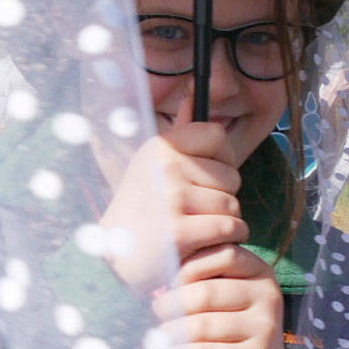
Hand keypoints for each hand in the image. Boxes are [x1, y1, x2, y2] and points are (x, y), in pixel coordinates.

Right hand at [98, 122, 245, 286]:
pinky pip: (230, 227)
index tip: (206, 178)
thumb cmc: (143, 210)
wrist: (116, 258)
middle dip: (222, 197)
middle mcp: (165, 166)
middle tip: (193, 212)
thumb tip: (197, 89)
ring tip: (197, 228)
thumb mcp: (154, 165)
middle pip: (232, 176)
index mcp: (160, 146)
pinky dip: (228, 239)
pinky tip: (206, 243)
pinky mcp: (180, 230)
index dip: (222, 159)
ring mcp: (172, 197)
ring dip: (226, 222)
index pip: (218, 135)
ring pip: (233, 205)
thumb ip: (182, 134)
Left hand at [153, 243, 285, 348]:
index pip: (224, 255)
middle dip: (173, 304)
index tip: (172, 283)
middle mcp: (268, 296)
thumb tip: (160, 283)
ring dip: (172, 333)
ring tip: (160, 338)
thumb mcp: (227, 294)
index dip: (190, 267)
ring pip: (202, 325)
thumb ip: (203, 279)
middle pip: (206, 292)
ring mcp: (265, 328)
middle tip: (159, 313)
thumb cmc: (233, 325)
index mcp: (260, 271)